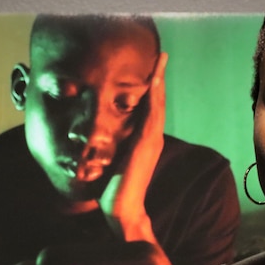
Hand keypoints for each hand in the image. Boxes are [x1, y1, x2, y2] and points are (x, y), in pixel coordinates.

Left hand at [99, 52, 167, 239]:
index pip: (151, 107)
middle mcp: (153, 137)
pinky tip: (155, 81)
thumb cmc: (115, 189)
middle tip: (163, 54)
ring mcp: (152, 141)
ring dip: (160, 80)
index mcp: (146, 140)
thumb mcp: (114, 161)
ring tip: (162, 60)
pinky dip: (156, 97)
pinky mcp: (147, 145)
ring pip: (158, 104)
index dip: (153, 87)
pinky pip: (152, 115)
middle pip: (159, 101)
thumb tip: (101, 138)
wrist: (123, 210)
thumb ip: (115, 148)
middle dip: (160, 76)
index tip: (153, 67)